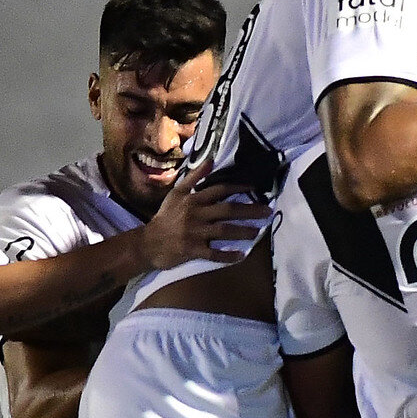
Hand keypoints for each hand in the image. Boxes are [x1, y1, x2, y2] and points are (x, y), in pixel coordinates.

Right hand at [141, 161, 270, 269]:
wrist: (149, 242)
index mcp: (192, 199)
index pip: (220, 190)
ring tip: (258, 232)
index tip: (254, 189)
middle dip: (249, 210)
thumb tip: (210, 161)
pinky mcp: (193, 250)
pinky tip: (241, 255)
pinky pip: (213, 254)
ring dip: (242, 231)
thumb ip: (194, 177)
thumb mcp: (176, 193)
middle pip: (227, 210)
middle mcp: (195, 214)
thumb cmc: (165, 217)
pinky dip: (227, 256)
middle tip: (267, 212)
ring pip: (223, 231)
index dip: (238, 188)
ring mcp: (194, 233)